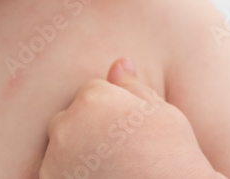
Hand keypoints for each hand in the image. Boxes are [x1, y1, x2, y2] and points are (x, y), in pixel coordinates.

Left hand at [39, 57, 223, 178]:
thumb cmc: (174, 160)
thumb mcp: (163, 115)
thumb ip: (133, 87)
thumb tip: (120, 62)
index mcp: (93, 99)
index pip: (91, 92)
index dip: (113, 112)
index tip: (130, 134)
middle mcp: (67, 125)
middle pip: (70, 117)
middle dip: (88, 129)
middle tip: (120, 152)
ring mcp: (55, 158)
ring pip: (61, 146)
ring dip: (77, 153)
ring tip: (112, 168)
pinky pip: (56, 169)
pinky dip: (71, 174)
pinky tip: (101, 178)